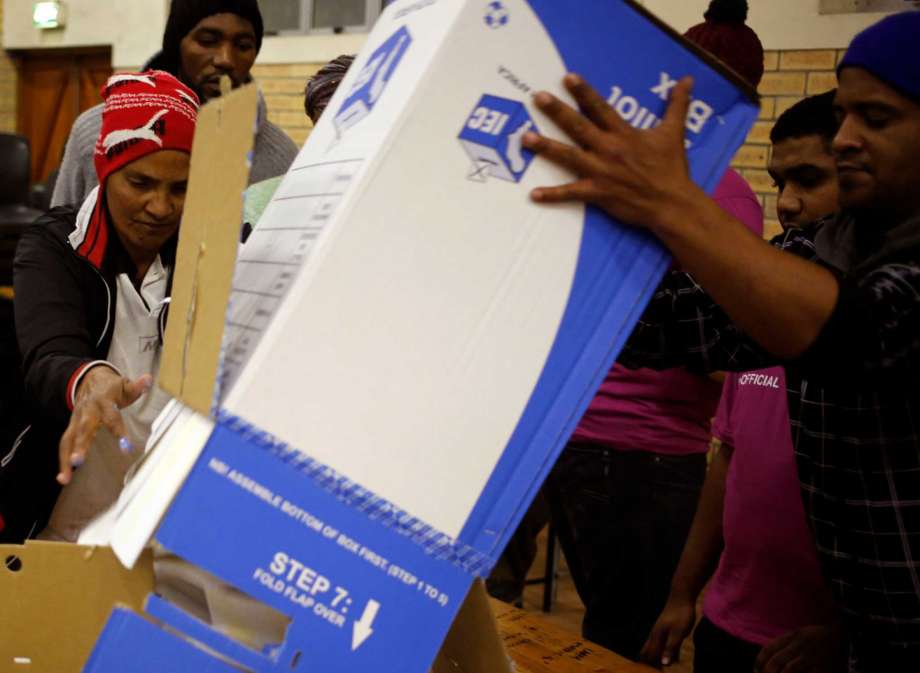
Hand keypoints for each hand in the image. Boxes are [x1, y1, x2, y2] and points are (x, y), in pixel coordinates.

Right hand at [57, 366, 152, 484]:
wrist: (90, 379)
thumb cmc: (113, 388)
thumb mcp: (126, 385)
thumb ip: (137, 386)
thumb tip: (148, 379)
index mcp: (103, 401)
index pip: (111, 417)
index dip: (118, 432)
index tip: (126, 448)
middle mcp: (86, 411)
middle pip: (83, 429)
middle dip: (80, 445)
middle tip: (78, 461)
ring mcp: (76, 419)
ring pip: (68, 439)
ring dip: (65, 458)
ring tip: (65, 478)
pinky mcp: (71, 427)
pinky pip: (64, 444)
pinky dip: (62, 461)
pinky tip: (63, 478)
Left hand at [524, 73, 702, 234]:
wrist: (672, 203)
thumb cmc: (671, 168)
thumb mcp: (674, 133)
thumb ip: (677, 105)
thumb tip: (687, 79)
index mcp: (624, 133)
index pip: (600, 107)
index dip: (584, 91)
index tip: (567, 77)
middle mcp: (609, 149)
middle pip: (578, 126)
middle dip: (557, 111)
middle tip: (537, 97)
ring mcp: (601, 171)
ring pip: (568, 156)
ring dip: (545, 147)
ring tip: (525, 137)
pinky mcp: (598, 193)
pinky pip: (571, 193)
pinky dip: (552, 195)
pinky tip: (533, 194)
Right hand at [639, 596, 695, 667]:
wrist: (681, 597)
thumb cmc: (681, 614)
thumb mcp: (678, 633)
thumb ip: (671, 648)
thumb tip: (664, 664)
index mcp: (657, 636)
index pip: (648, 654)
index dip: (649, 665)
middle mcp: (656, 634)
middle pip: (649, 652)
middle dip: (651, 663)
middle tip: (656, 672)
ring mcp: (661, 631)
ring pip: (656, 648)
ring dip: (659, 658)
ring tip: (663, 669)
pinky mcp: (667, 629)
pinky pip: (665, 644)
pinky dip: (667, 652)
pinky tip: (675, 658)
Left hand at [756, 625, 846, 672]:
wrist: (841, 637)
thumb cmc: (816, 637)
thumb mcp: (798, 634)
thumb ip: (784, 643)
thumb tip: (766, 657)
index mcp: (792, 636)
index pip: (770, 648)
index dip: (760, 661)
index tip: (756, 670)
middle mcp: (799, 645)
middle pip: (777, 660)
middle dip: (767, 672)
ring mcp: (811, 657)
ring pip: (789, 669)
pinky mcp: (821, 667)